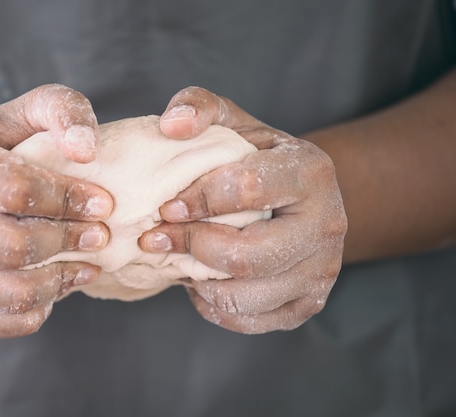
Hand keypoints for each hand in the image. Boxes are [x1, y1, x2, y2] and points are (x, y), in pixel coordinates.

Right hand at [0, 84, 112, 337]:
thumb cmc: (2, 149)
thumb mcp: (27, 114)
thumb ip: (62, 112)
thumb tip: (87, 150)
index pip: (13, 190)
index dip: (68, 200)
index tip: (103, 202)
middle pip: (10, 247)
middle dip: (67, 242)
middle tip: (101, 235)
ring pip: (8, 292)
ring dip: (60, 281)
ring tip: (89, 263)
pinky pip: (3, 322)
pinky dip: (42, 309)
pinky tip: (61, 283)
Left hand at [140, 87, 346, 333]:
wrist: (299, 200)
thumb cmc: (256, 159)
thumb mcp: (234, 123)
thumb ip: (200, 107)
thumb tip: (172, 125)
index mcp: (310, 172)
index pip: (246, 189)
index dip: (196, 200)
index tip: (166, 205)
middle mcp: (327, 225)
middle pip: (246, 255)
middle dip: (191, 246)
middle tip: (157, 237)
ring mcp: (322, 271)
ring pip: (245, 295)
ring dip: (198, 279)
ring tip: (179, 257)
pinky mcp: (308, 304)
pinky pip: (250, 320)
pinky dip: (214, 305)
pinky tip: (201, 280)